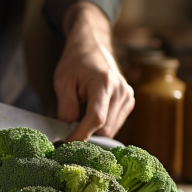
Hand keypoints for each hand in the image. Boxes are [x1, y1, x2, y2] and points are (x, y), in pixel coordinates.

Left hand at [54, 2, 133, 140]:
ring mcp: (128, 97)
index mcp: (104, 83)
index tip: (67, 144)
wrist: (92, 46)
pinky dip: (100, 126)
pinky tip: (89, 115)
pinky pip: (114, 124)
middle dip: (86, 134)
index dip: (81, 135)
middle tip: (68, 132)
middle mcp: (121, 91)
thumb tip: (68, 130)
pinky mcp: (129, 102)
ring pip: (110, 130)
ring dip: (93, 131)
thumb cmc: (76, 61)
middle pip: (105, 129)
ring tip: (78, 118)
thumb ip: (66, 108)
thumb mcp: (63, 82)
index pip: (96, 119)